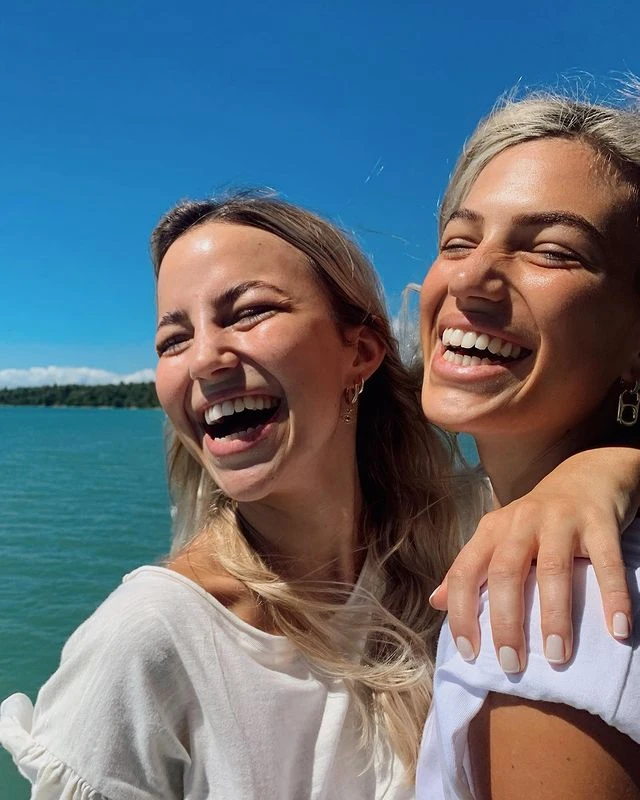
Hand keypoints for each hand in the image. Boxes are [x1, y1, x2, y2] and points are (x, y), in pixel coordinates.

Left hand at [430, 447, 639, 671]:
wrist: (588, 474)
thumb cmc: (539, 519)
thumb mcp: (499, 537)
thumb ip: (471, 568)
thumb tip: (436, 602)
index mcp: (493, 530)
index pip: (466, 572)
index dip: (462, 613)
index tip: (468, 653)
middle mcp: (521, 521)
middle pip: (505, 573)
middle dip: (506, 622)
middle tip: (511, 663)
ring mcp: (560, 519)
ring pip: (551, 569)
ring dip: (554, 616)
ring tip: (557, 655)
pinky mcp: (598, 522)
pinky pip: (607, 562)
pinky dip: (613, 596)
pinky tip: (617, 629)